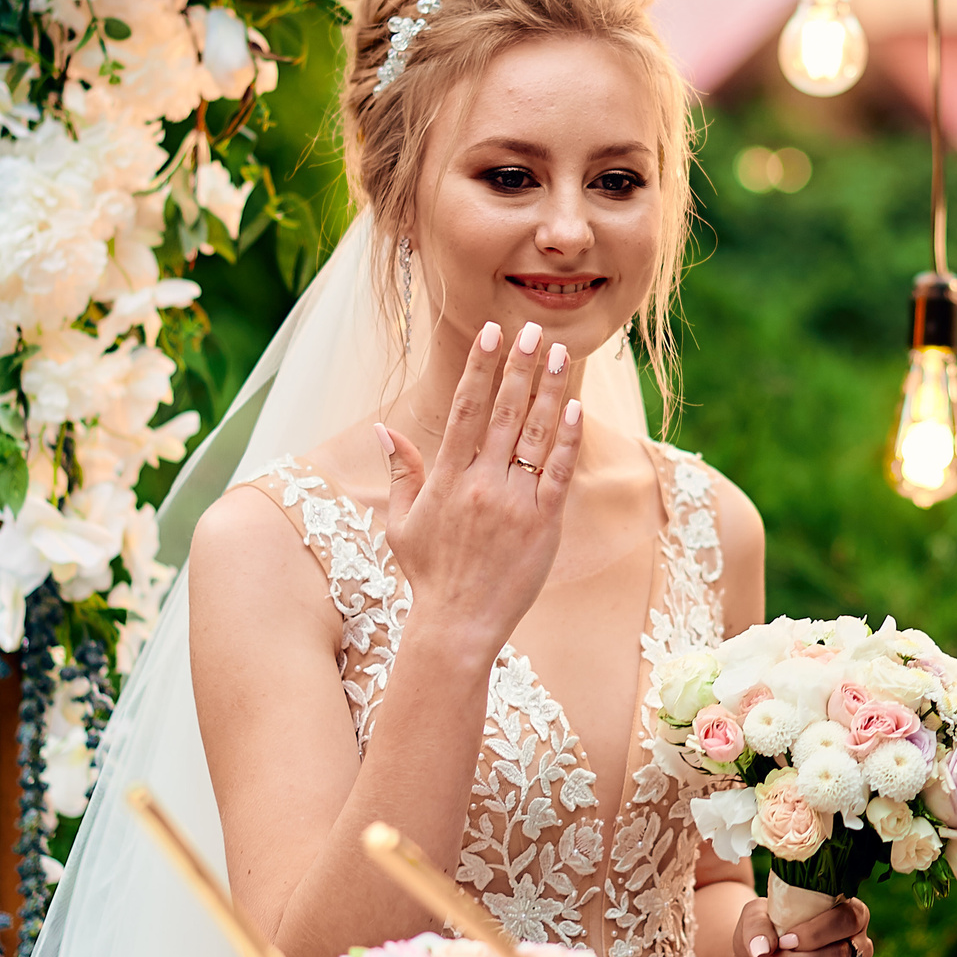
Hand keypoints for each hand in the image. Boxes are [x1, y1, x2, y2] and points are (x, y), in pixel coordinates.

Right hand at [381, 320, 581, 661]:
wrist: (458, 625)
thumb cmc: (429, 574)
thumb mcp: (401, 522)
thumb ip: (401, 471)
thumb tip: (383, 428)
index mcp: (446, 478)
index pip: (465, 409)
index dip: (478, 368)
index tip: (489, 334)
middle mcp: (481, 483)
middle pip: (502, 412)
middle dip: (517, 367)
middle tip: (529, 331)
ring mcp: (514, 502)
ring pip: (534, 434)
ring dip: (547, 389)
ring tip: (558, 353)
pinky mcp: (543, 523)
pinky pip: (557, 471)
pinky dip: (566, 437)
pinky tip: (574, 406)